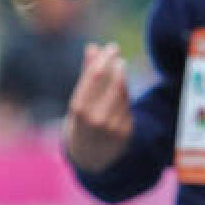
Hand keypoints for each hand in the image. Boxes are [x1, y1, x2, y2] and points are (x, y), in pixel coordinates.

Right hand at [63, 42, 132, 172]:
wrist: (89, 158)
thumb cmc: (80, 123)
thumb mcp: (77, 101)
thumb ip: (86, 74)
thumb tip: (91, 46)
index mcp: (79, 109)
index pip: (94, 77)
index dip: (104, 59)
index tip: (109, 47)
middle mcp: (95, 118)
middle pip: (112, 83)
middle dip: (115, 64)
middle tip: (116, 50)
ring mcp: (112, 126)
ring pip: (122, 93)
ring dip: (122, 75)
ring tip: (120, 64)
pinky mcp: (125, 131)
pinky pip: (127, 105)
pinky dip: (124, 92)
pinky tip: (121, 84)